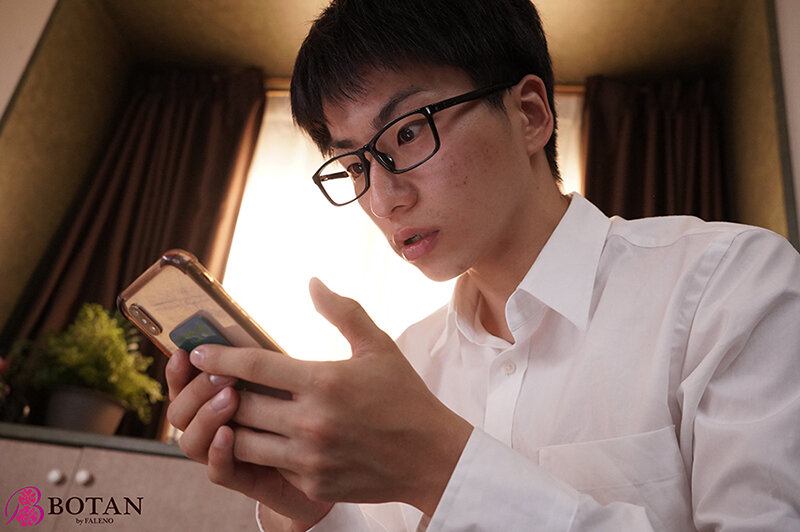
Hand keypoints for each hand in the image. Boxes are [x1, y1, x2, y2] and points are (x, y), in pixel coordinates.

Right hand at [165, 349, 331, 527]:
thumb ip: (263, 356)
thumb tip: (239, 324)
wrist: (343, 455)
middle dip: (194, 390)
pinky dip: (218, 453)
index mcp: (222, 397)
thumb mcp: (292, 376)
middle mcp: (219, 427)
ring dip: (205, 418)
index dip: (178, 371)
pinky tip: (229, 434)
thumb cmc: (319, 408)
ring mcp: (230, 454)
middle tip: (221, 374)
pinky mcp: (249, 480)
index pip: (185, 385)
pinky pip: (220, 472)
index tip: (185, 352)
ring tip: (230, 397)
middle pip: (181, 412)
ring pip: (191, 442)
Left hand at [189, 278, 472, 515]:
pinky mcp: (313, 484)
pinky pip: (270, 468)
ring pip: (244, 442)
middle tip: (213, 383)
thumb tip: (313, 281)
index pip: (255, 366)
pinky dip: (263, 453)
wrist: (431, 458)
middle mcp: (312, 421)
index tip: (197, 351)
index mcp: (324, 381)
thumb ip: (342, 311)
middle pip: (240, 406)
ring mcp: (310, 457)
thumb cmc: (404, 397)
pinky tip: (268, 439)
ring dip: (232, 426)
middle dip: (221, 394)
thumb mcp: (378, 346)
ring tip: (233, 412)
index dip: (220, 357)